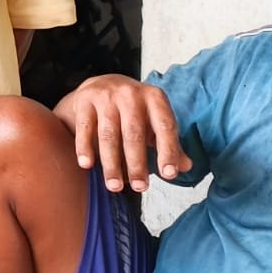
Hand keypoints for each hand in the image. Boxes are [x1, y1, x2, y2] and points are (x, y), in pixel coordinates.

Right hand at [54, 74, 191, 192]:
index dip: (168, 151)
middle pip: (134, 134)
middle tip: (141, 188)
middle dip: (137, 164)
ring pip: (109, 135)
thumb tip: (186, 166)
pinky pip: (85, 128)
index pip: (165, 126)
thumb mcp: (154, 122)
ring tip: (114, 186)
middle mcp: (131, 94)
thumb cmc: (134, 110)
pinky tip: (87, 165)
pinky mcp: (85, 101)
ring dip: (111, 163)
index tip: (169, 175)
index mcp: (155, 98)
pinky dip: (85, 148)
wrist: (102, 85)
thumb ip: (169, 144)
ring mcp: (106, 96)